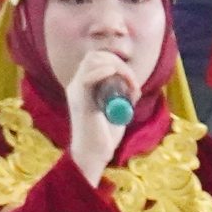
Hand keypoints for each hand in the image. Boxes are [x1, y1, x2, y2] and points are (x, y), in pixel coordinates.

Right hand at [65, 50, 136, 186]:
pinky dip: (102, 72)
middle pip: (95, 56)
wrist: (93, 155)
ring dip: (116, 67)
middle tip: (132, 81)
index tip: (132, 79)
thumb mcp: (116, 110)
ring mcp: (77, 91)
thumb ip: (121, 97)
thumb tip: (134, 87)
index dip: (116, 62)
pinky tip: (114, 74)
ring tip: (129, 84)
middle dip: (118, 62)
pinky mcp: (80, 101)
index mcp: (84, 86)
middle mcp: (77, 85)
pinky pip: (88, 78)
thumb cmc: (104, 136)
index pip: (97, 59)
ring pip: (92, 61)